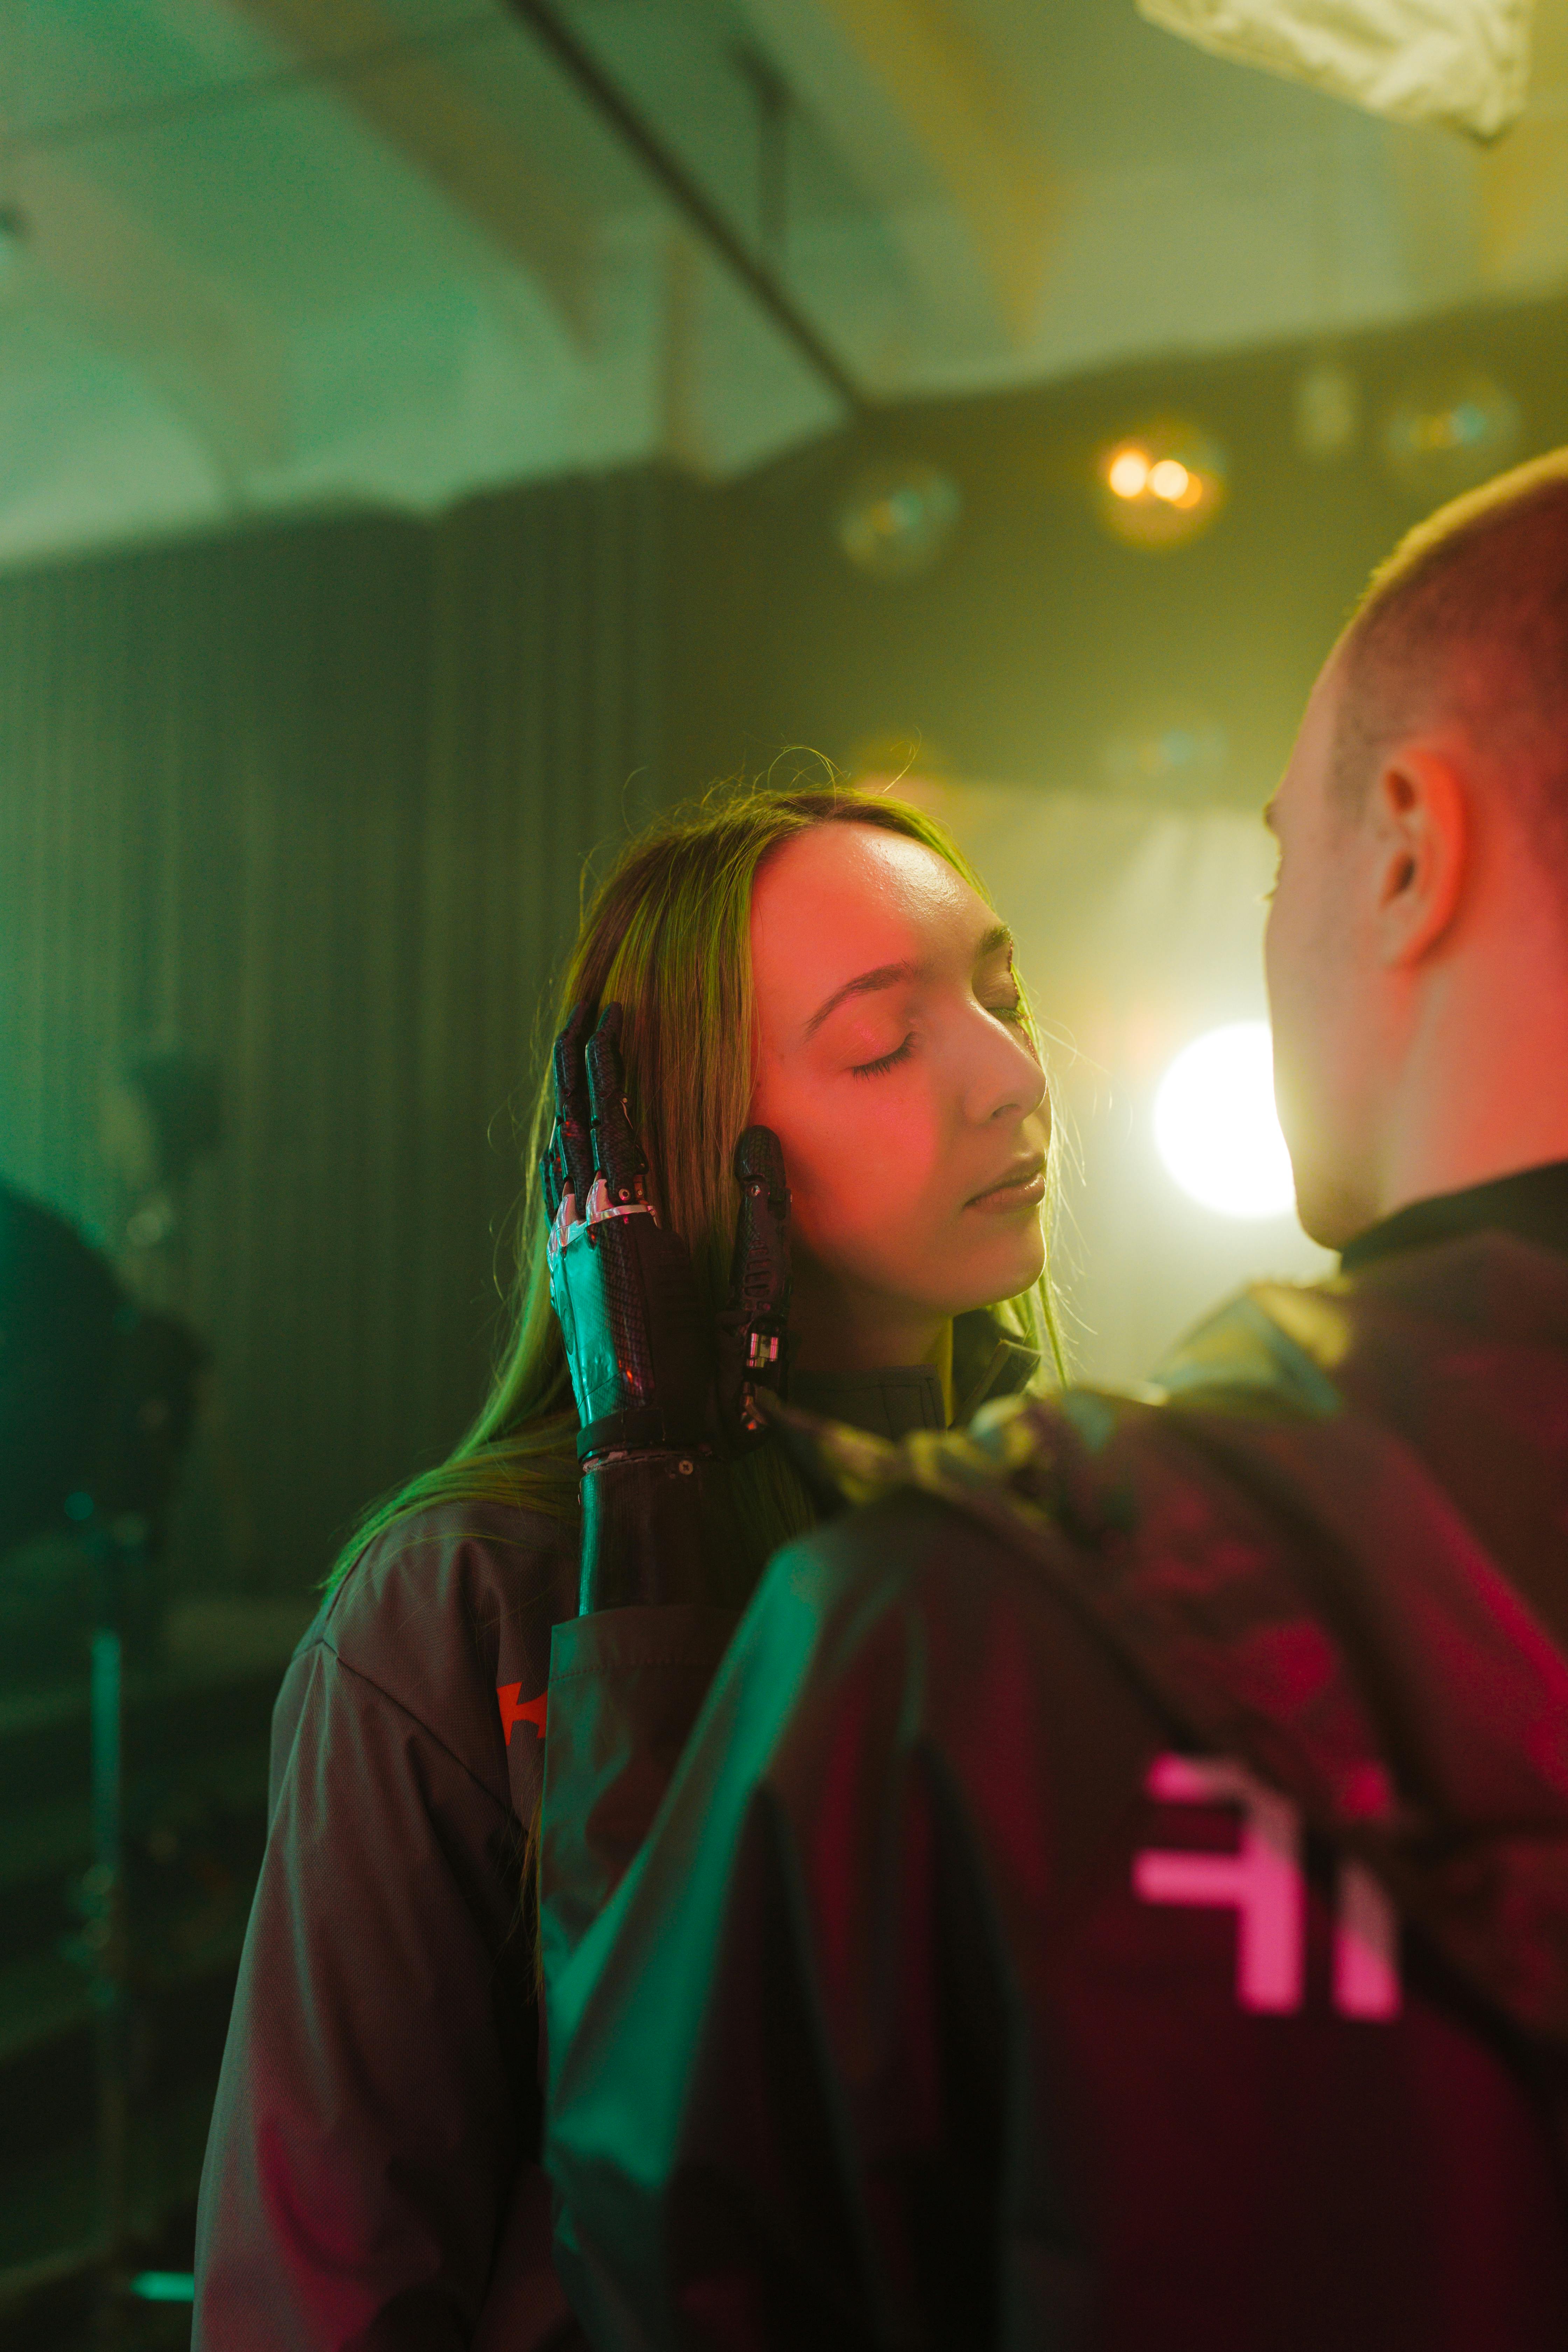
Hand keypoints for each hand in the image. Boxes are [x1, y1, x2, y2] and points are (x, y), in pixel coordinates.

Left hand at [544, 1003, 790, 1463]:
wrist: (646, 1440)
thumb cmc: (711, 1375)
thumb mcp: (755, 1292)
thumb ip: (762, 1212)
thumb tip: (757, 1138)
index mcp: (637, 1219)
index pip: (618, 1117)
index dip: (614, 1062)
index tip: (614, 1013)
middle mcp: (592, 1227)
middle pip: (576, 1124)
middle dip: (578, 1065)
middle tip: (581, 1013)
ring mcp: (572, 1254)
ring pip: (560, 1158)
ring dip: (566, 1104)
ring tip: (570, 1061)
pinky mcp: (567, 1280)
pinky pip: (556, 1198)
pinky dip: (558, 1155)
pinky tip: (559, 1145)